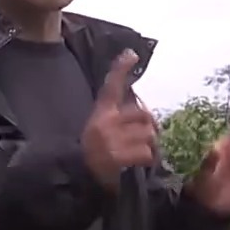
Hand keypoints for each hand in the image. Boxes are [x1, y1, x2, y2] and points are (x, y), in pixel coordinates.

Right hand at [82, 50, 157, 191]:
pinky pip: (146, 153)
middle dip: (150, 128)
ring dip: (149, 146)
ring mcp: (111, 139)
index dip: (121, 69)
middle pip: (144, 116)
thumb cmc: (95, 150)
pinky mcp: (117, 156)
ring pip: (148, 136)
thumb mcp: (101, 128)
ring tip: (138, 153)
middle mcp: (105, 122)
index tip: (131, 55)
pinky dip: (146, 160)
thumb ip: (120, 117)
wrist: (80, 175)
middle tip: (147, 138)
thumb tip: (147, 115)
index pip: (112, 86)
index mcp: (101, 113)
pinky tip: (136, 163)